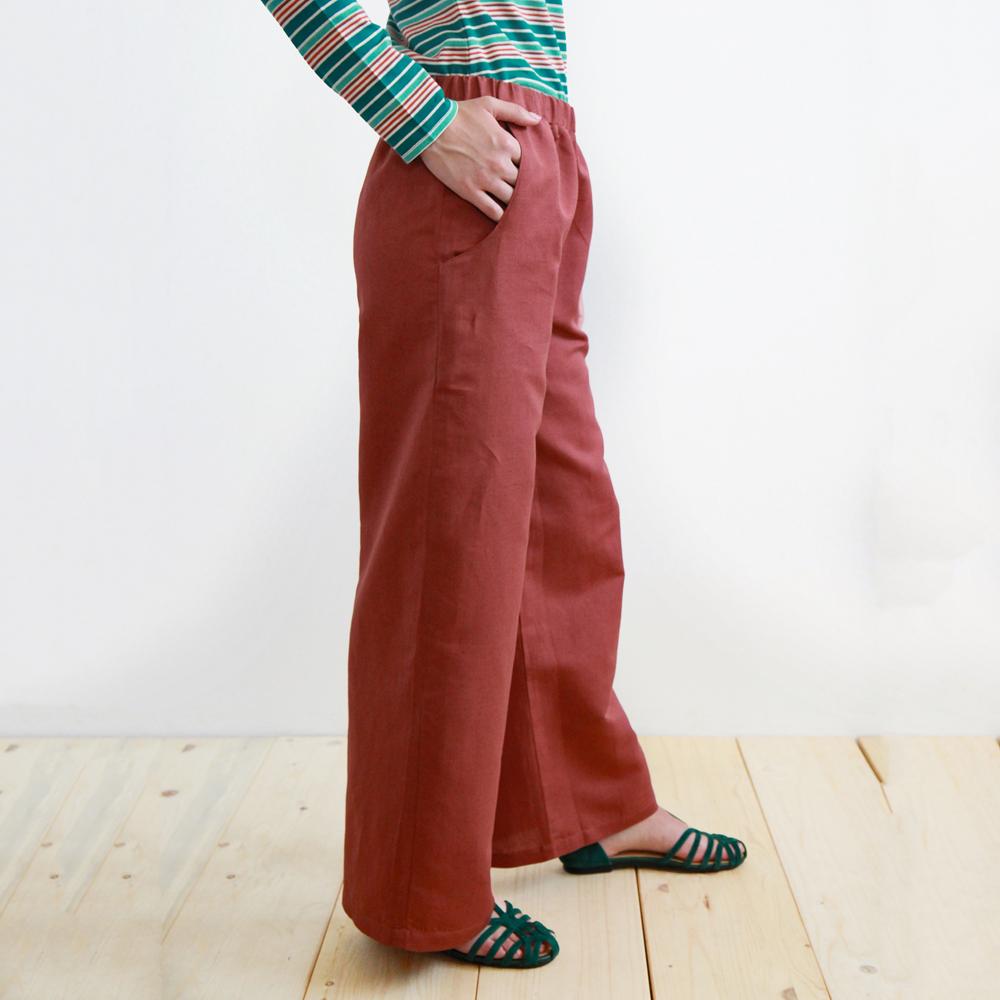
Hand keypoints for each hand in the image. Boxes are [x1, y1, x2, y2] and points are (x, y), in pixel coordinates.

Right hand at [419, 97, 543, 220]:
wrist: (430, 127)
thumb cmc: (459, 114)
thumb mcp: (489, 105)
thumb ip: (516, 111)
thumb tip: (537, 120)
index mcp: (507, 144)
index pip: (529, 163)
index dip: (529, 168)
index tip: (525, 171)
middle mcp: (500, 164)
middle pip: (522, 183)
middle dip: (524, 186)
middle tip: (524, 191)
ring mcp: (486, 180)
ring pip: (511, 199)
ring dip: (515, 203)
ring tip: (516, 206)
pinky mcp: (470, 191)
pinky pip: (493, 211)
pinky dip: (500, 216)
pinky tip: (503, 217)